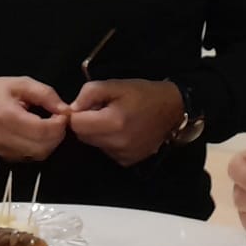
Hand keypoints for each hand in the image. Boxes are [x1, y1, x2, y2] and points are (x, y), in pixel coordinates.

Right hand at [0, 76, 69, 160]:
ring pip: (38, 155)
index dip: (59, 124)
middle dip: (57, 135)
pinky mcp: (4, 157)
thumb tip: (65, 110)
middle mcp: (4, 138)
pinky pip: (30, 158)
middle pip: (42, 146)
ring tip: (49, 128)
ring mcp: (3, 150)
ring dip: (50, 143)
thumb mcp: (21, 84)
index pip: (42, 130)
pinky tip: (38, 135)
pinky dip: (40, 148)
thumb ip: (45, 94)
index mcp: (7, 116)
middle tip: (58, 121)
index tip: (62, 114)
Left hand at [66, 79, 184, 166]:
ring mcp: (123, 155)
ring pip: (94, 144)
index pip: (76, 125)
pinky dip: (108, 141)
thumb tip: (73, 108)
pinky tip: (122, 131)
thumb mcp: (116, 84)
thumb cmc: (143, 93)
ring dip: (97, 132)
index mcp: (113, 122)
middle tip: (103, 110)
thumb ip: (90, 93)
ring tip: (114, 119)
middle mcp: (117, 144)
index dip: (78, 113)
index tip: (88, 105)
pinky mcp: (128, 162)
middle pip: (83, 136)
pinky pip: (106, 151)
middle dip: (87, 123)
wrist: (172, 109)